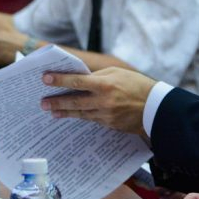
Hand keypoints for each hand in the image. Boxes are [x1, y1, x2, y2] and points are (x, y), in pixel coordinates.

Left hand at [40, 68, 155, 135]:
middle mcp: (103, 101)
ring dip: (65, 112)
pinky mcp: (109, 124)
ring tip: (53, 112)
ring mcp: (106, 115)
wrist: (156, 108)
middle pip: (74, 102)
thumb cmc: (137, 85)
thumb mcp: (118, 74)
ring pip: (81, 114)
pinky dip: (82, 117)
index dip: (60, 80)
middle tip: (43, 103)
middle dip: (57, 102)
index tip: (45, 79)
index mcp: (105, 85)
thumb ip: (98, 77)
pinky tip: (73, 116)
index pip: (77, 82)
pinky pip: (92, 119)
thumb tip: (80, 80)